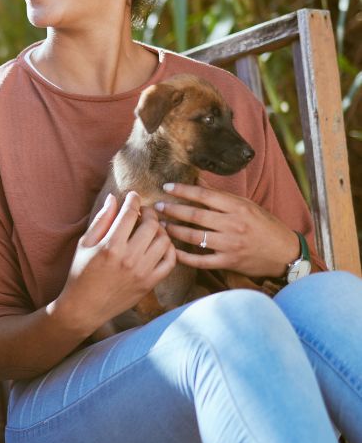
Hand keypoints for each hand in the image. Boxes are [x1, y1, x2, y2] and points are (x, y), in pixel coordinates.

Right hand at [58, 192, 175, 332]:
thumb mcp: (85, 243)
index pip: (129, 214)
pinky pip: (170, 262)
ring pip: (164, 241)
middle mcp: (129, 259)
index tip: (133, 195)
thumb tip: (113, 199)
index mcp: (110, 246)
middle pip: (151, 225)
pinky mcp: (150, 284)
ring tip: (151, 227)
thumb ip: (101, 220)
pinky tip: (159, 244)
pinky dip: (169, 249)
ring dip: (160, 229)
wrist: (85, 307)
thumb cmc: (80, 273)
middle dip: (149, 212)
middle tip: (144, 211)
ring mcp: (142, 272)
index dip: (133, 200)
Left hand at [155, 182, 298, 278]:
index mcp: (237, 207)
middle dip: (172, 209)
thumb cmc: (265, 225)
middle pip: (195, 215)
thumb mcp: (247, 205)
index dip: (183, 190)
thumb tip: (197, 180)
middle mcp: (233, 224)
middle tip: (157, 206)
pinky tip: (171, 250)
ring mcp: (230, 244)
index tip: (166, 187)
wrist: (285, 253)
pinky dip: (184, 256)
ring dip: (174, 230)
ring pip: (194, 237)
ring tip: (161, 225)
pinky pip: (201, 260)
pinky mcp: (229, 262)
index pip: (204, 195)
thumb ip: (221, 196)